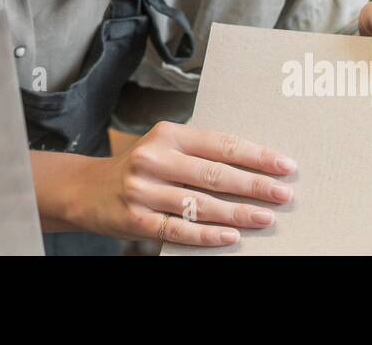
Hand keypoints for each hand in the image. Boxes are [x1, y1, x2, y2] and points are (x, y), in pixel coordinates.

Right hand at [73, 121, 295, 246]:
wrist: (87, 189)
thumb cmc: (139, 167)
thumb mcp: (164, 147)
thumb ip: (200, 153)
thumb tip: (253, 166)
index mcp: (167, 135)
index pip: (220, 144)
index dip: (256, 155)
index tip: (284, 165)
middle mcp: (154, 159)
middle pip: (215, 174)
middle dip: (254, 185)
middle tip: (283, 194)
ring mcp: (144, 191)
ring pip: (201, 204)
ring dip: (237, 213)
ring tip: (265, 217)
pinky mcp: (137, 219)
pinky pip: (180, 229)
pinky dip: (207, 235)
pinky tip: (231, 237)